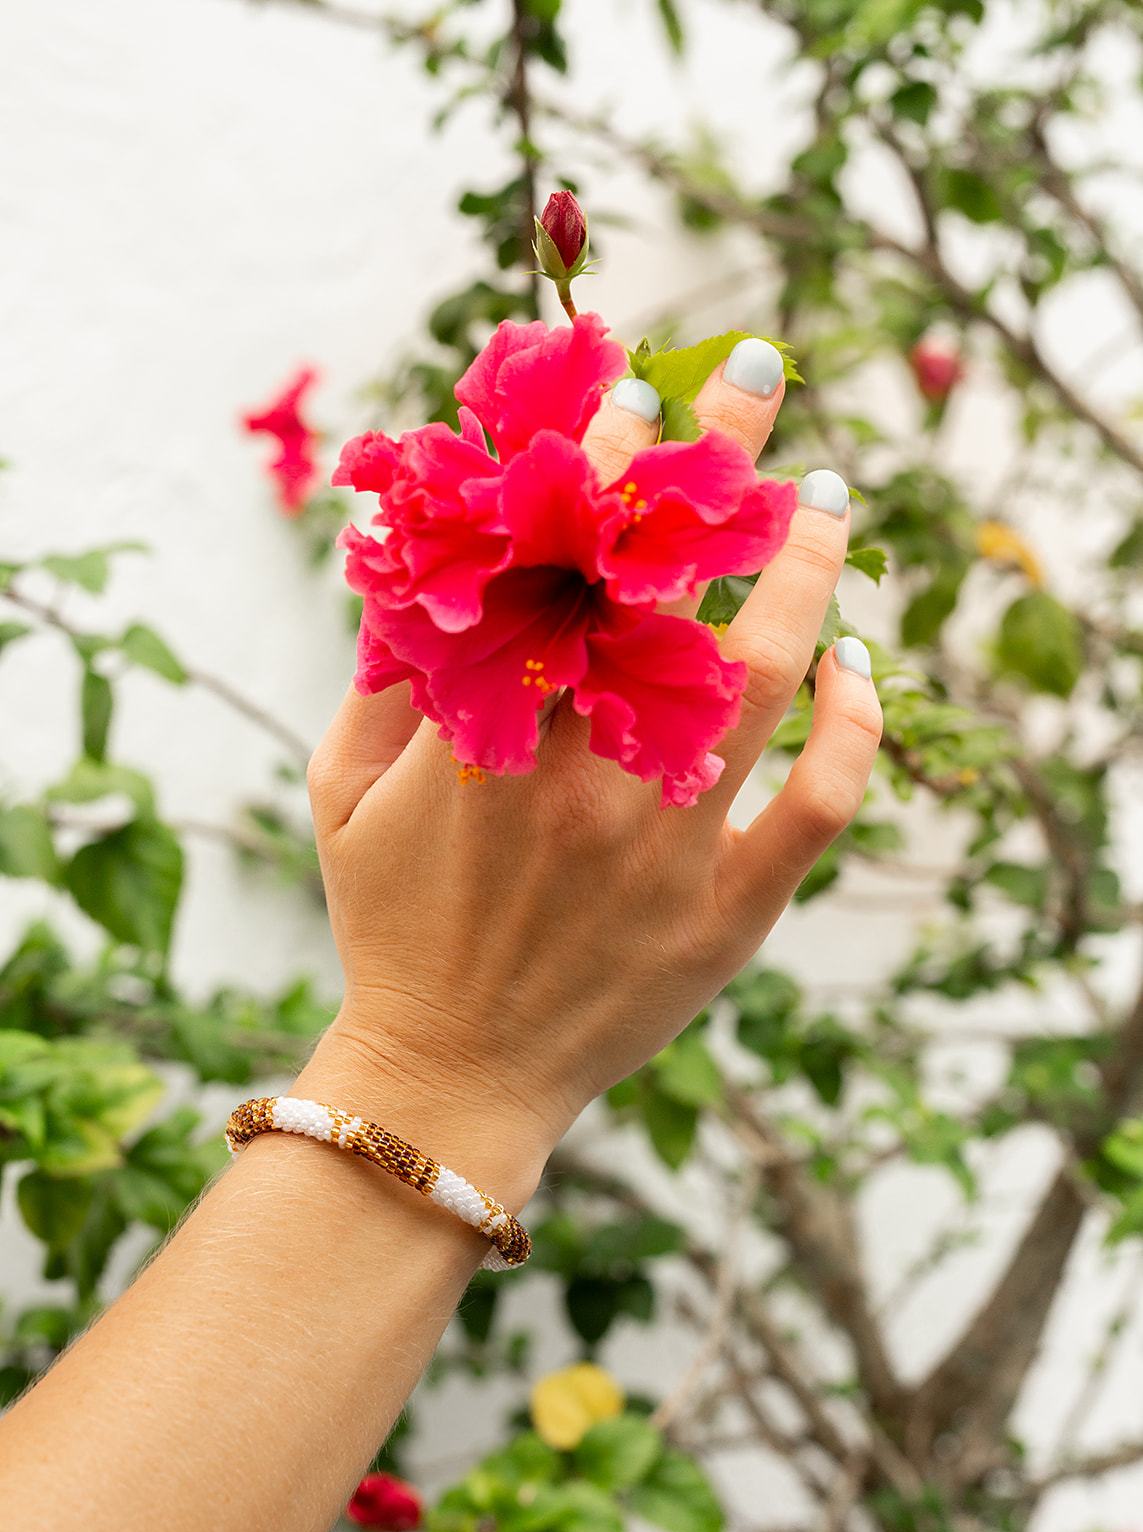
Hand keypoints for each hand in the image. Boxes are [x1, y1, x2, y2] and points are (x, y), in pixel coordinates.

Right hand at [302, 343, 880, 1198]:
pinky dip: (851, 726)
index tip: (639, 384)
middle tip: (761, 377)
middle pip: (671, 592)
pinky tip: (853, 663)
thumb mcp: (343, 794)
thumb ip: (378, 670)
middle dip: (720, 470)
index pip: (562, 560)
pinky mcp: (730, 914)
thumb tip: (416, 553)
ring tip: (828, 500)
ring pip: (765, 680)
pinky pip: (818, 803)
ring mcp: (668, 849)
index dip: (604, 459)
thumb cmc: (390, 926)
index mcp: (485, 738)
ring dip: (804, 573)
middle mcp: (584, 780)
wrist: (449, 1078)